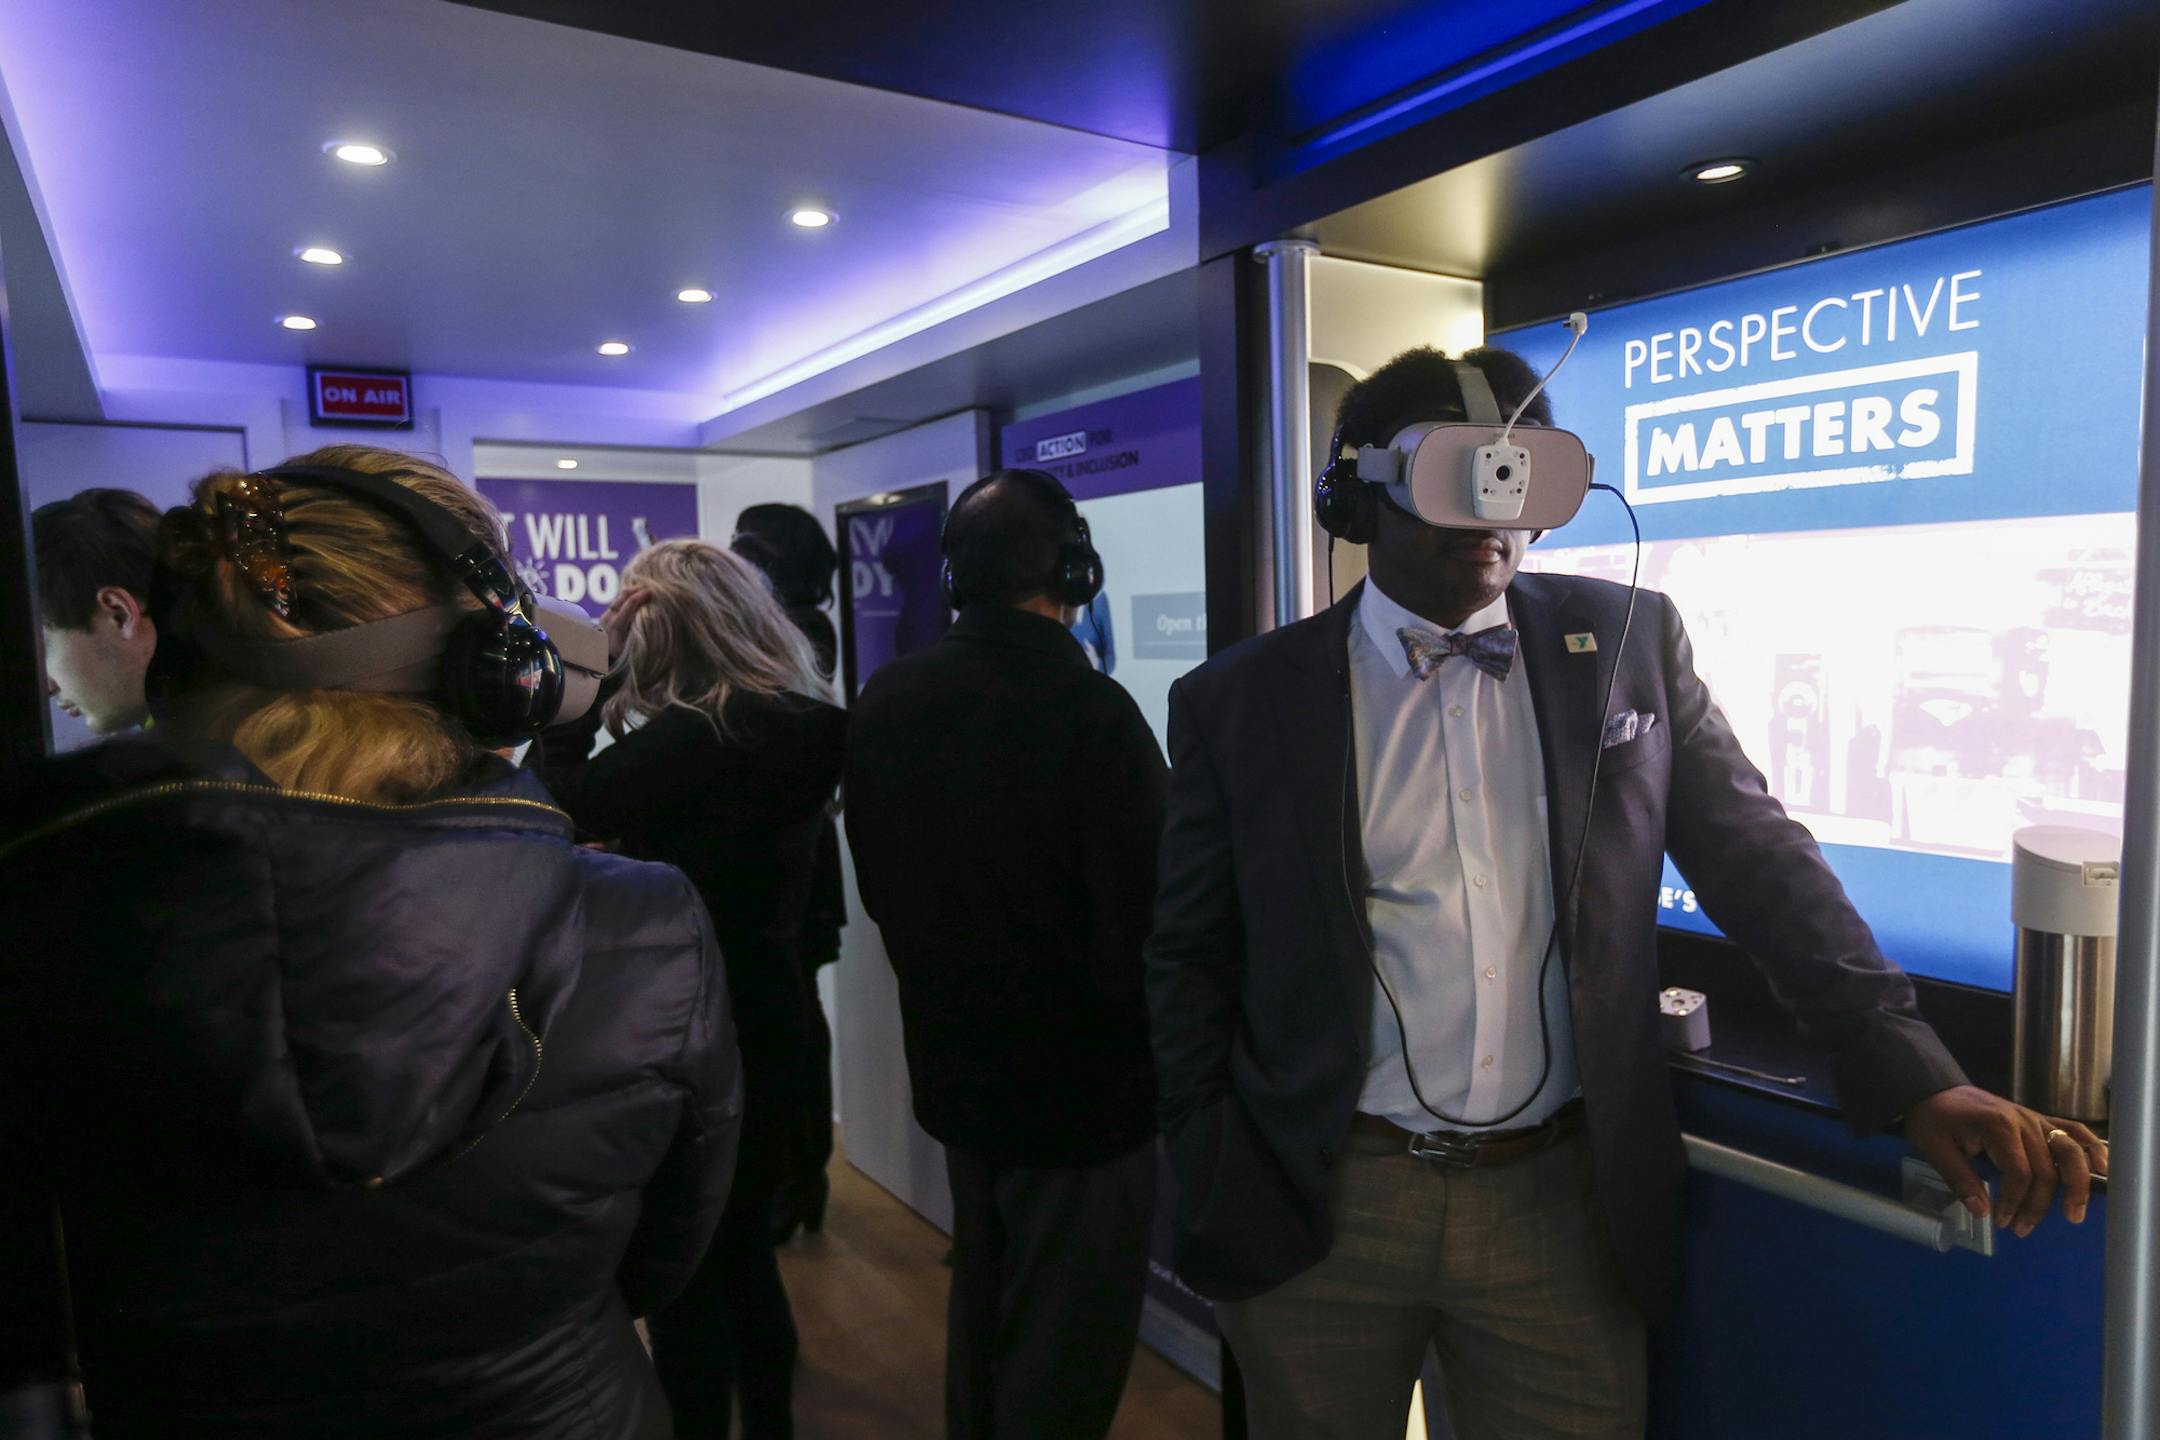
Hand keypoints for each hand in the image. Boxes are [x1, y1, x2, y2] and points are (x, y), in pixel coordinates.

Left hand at [601, 586, 651, 654]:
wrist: (603, 659)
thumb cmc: (623, 655)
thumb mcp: (633, 647)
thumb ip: (642, 633)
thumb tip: (652, 617)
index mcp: (617, 625)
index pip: (631, 603)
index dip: (642, 595)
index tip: (653, 592)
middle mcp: (609, 618)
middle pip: (623, 596)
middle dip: (637, 589)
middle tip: (650, 587)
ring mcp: (605, 615)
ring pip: (619, 597)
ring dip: (632, 592)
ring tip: (644, 590)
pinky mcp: (604, 615)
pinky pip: (617, 602)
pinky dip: (627, 598)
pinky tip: (636, 597)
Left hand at [1905, 1084, 2108, 1235]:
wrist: (1934, 1089)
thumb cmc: (1934, 1119)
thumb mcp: (1935, 1149)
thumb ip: (1960, 1180)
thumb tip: (1983, 1212)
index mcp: (1998, 1127)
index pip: (2020, 1173)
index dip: (2015, 1202)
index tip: (2002, 1221)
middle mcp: (2024, 1121)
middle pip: (2047, 1170)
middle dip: (2039, 1205)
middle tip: (2023, 1229)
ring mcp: (2035, 1119)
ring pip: (2069, 1153)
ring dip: (2076, 1185)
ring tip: (2074, 1214)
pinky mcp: (2040, 1119)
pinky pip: (2074, 1131)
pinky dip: (2093, 1149)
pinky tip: (2103, 1170)